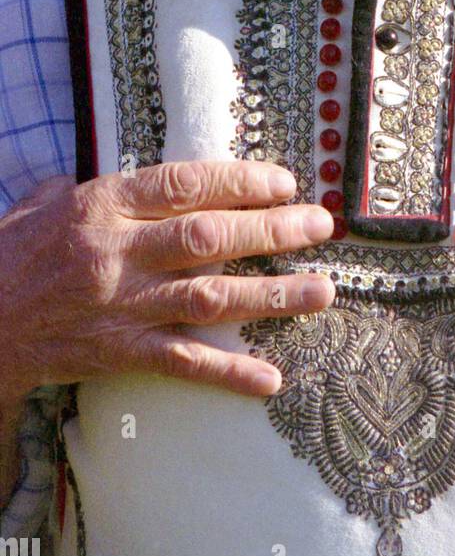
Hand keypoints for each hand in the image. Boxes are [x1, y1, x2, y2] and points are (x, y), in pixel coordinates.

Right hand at [0, 160, 334, 403]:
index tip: (286, 182)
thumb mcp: (47, 201)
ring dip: (270, 296)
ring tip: (321, 292)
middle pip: (209, 237)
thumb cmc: (14, 254)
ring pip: (208, 297)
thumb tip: (150, 177)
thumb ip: (104, 185)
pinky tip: (270, 378)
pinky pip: (181, 363)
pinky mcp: (118, 352)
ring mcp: (122, 305)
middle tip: (322, 227)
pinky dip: (227, 372)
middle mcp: (119, 252)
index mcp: (104, 204)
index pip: (185, 184)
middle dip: (272, 230)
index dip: (240, 181)